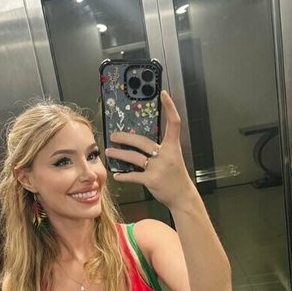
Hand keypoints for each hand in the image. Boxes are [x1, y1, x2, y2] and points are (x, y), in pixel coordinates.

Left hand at [105, 90, 194, 208]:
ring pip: (134, 157)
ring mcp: (159, 168)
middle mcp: (166, 155)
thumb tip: (141, 143)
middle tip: (113, 136)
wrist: (182, 196)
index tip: (163, 94)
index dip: (170, 107)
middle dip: (125, 138)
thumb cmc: (175, 177)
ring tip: (109, 152)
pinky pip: (133, 176)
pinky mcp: (152, 180)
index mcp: (173, 147)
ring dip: (119, 154)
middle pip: (143, 141)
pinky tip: (117, 175)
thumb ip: (160, 150)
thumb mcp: (173, 158)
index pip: (174, 123)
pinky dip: (124, 176)